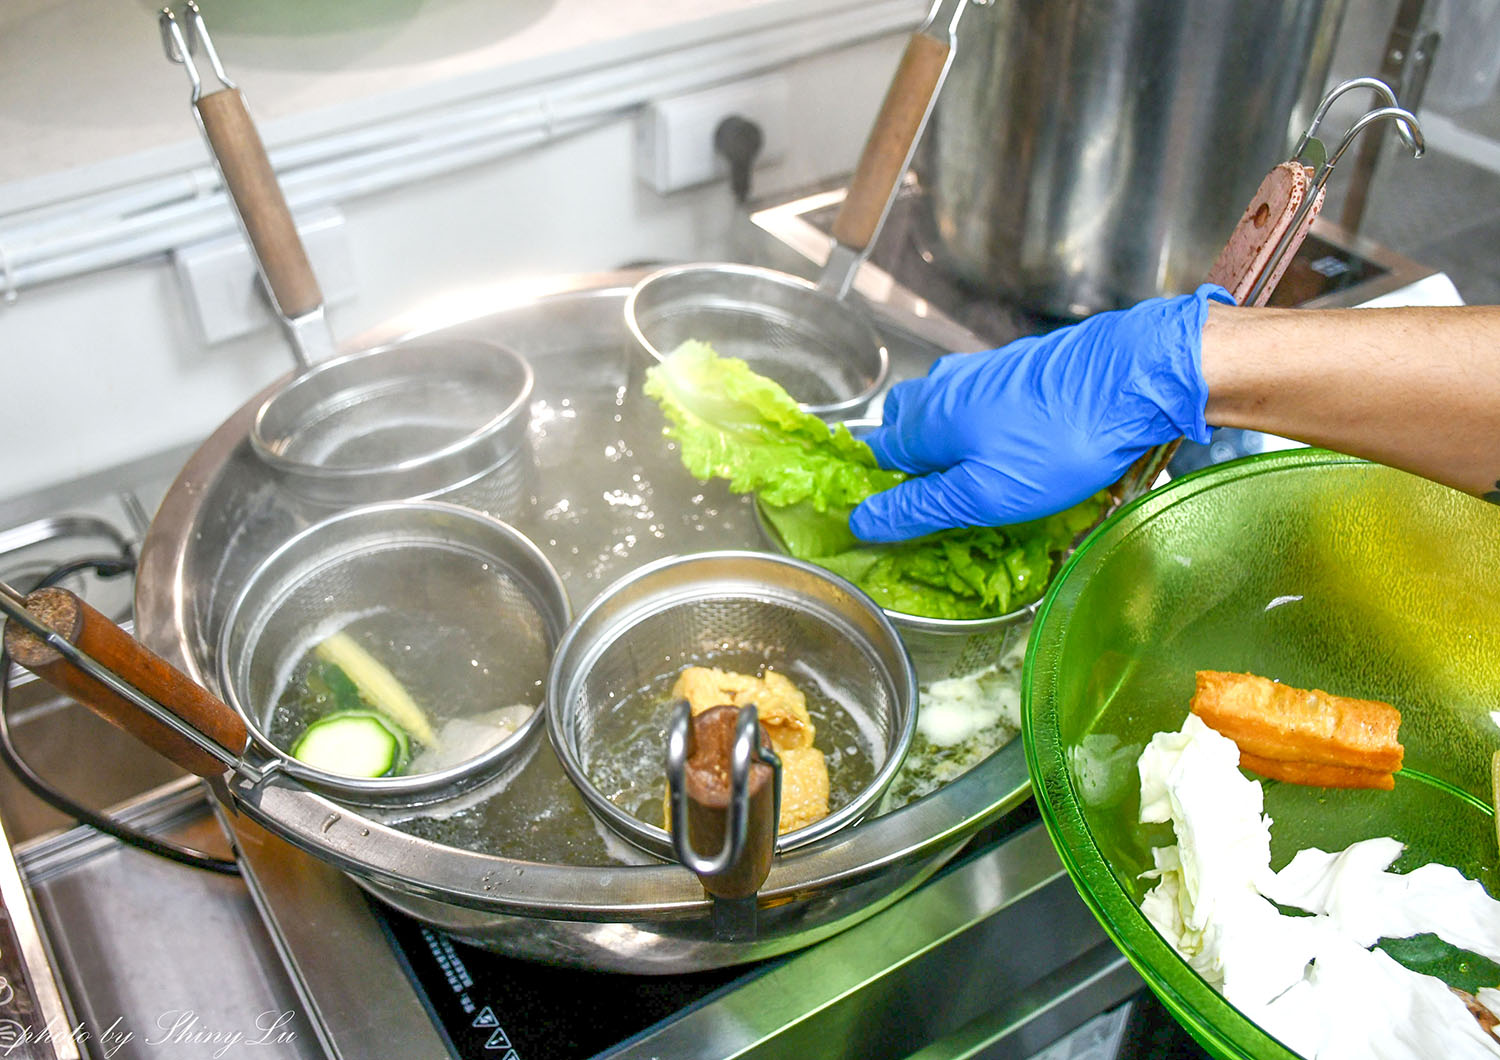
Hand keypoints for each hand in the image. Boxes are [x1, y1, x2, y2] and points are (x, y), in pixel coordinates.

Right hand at [850, 284, 1230, 541]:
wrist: (1134, 378)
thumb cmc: (1057, 444)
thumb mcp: (983, 495)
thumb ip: (919, 508)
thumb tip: (861, 521)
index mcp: (924, 420)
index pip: (875, 455)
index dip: (880, 486)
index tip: (897, 514)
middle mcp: (943, 386)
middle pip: (904, 424)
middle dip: (911, 459)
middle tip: (940, 497)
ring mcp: (981, 370)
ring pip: (943, 408)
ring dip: (949, 442)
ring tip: (979, 476)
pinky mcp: (1018, 365)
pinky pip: (979, 398)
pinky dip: (982, 424)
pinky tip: (1014, 446)